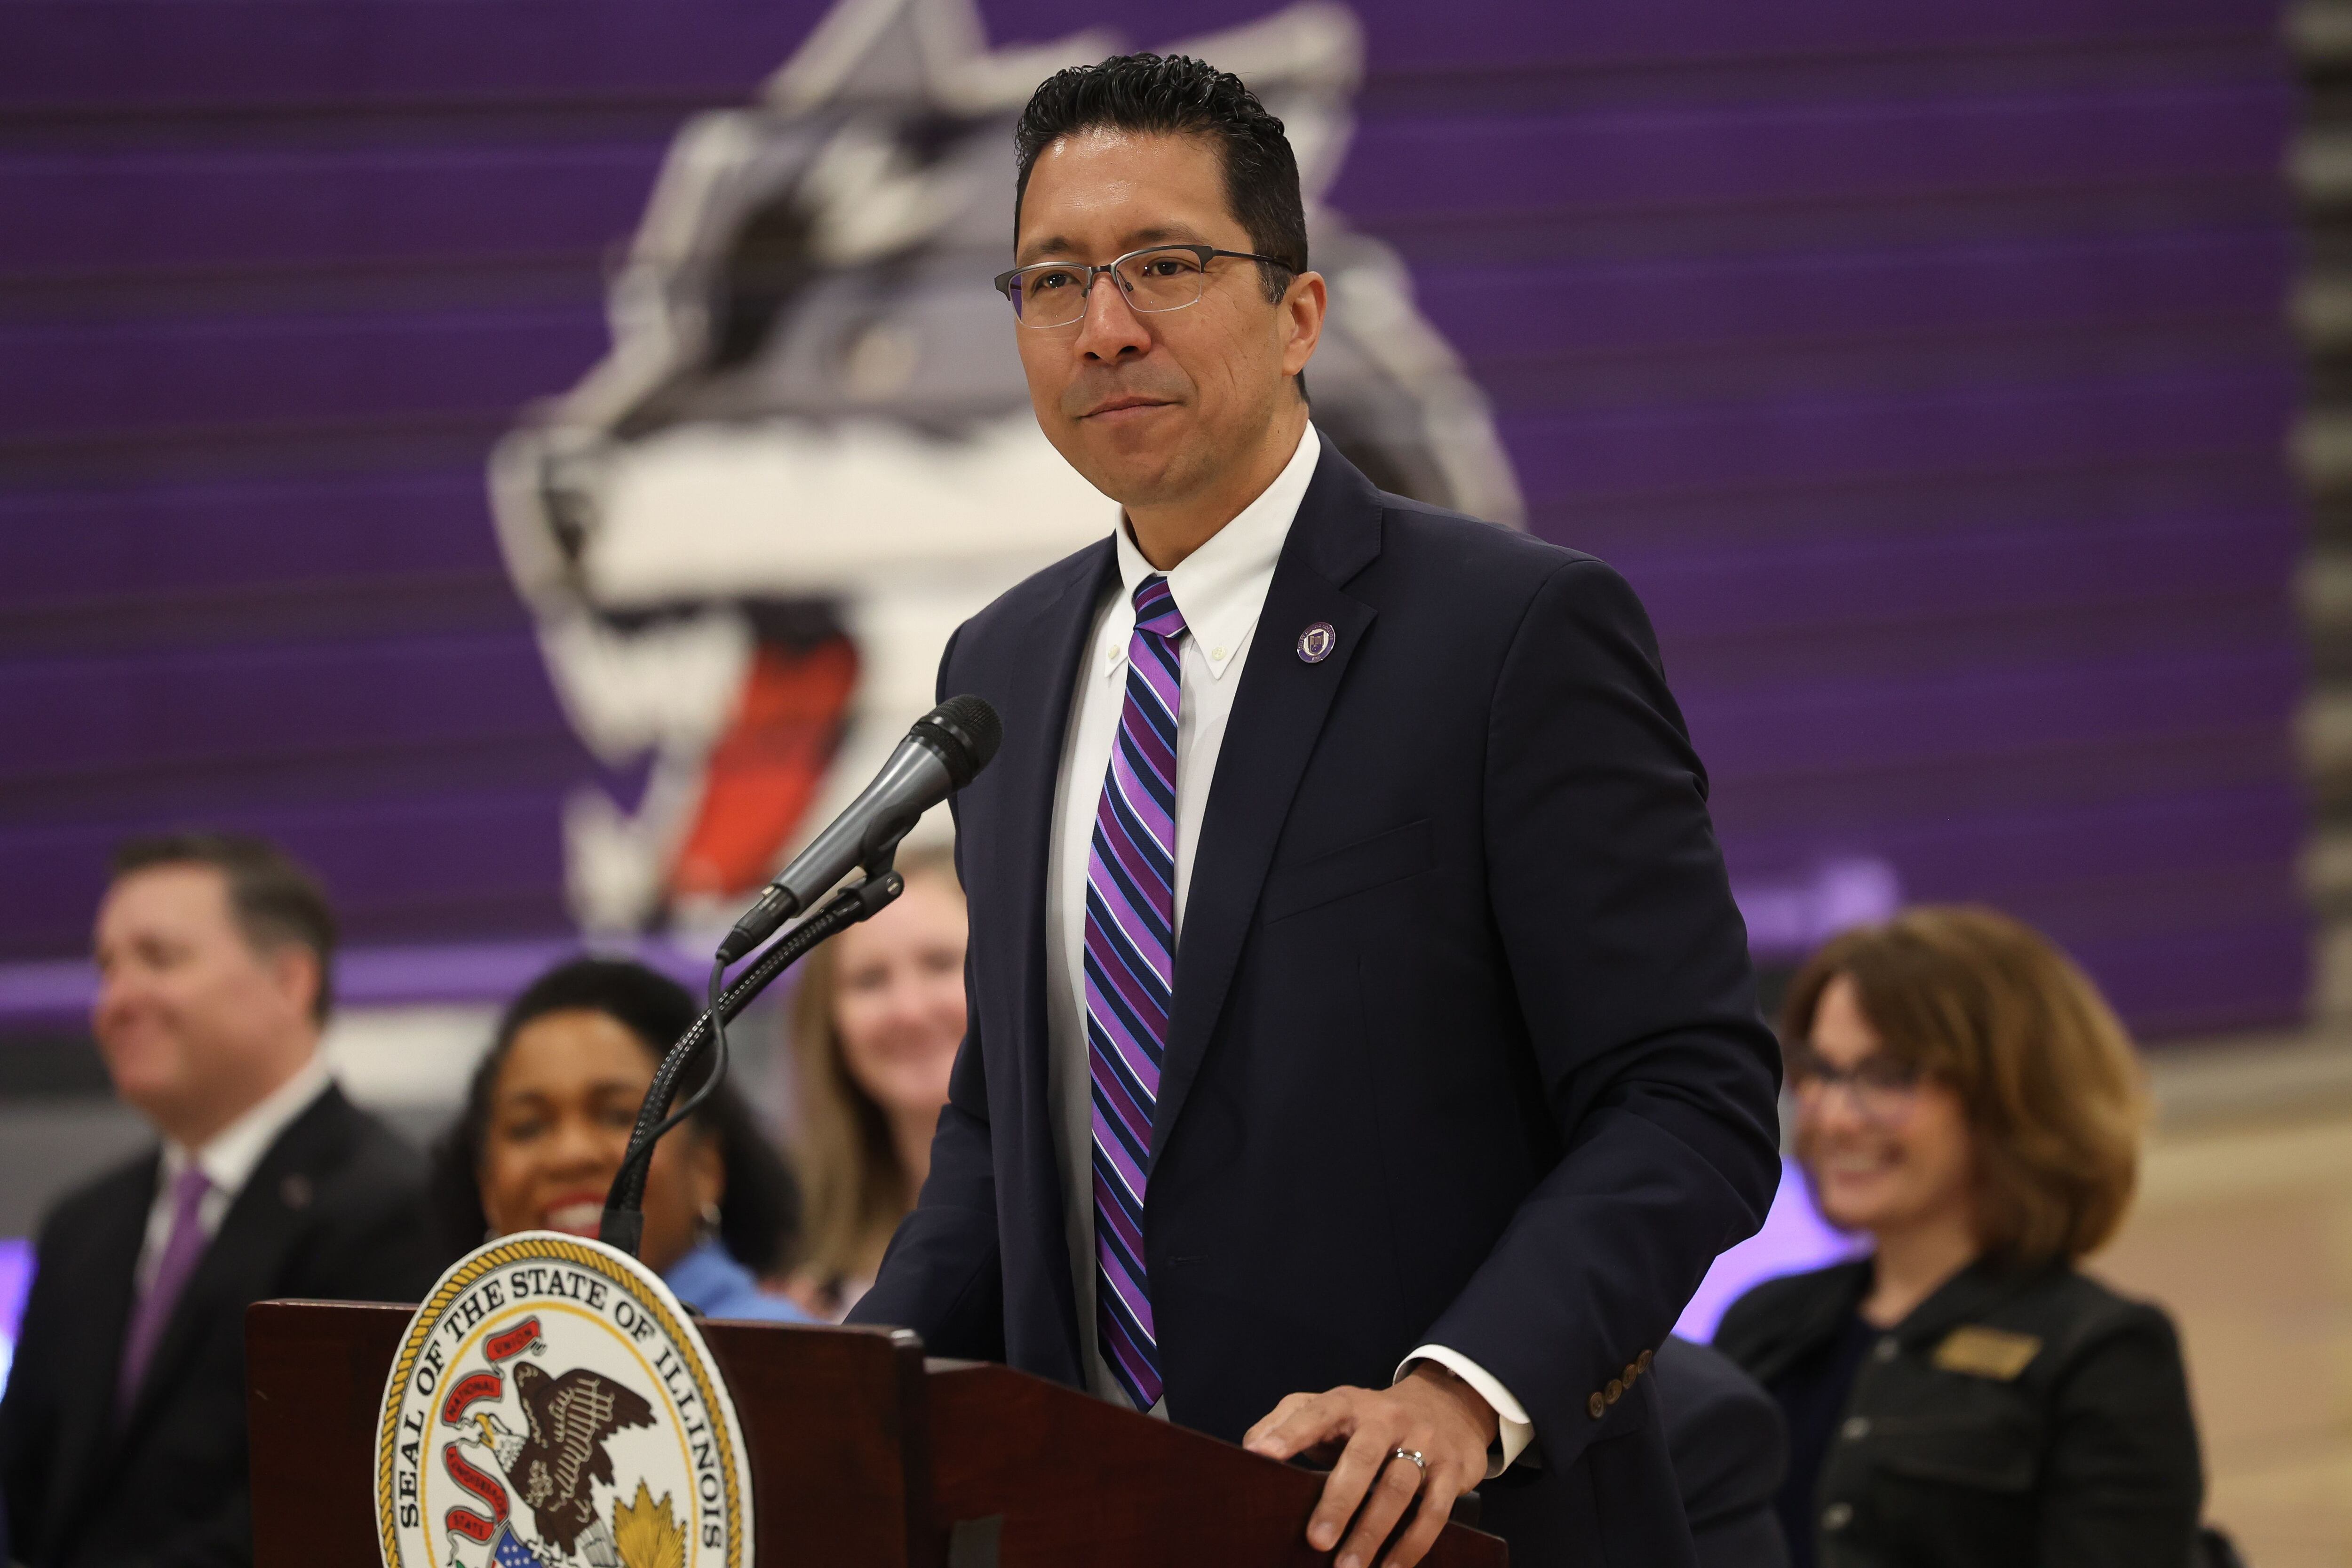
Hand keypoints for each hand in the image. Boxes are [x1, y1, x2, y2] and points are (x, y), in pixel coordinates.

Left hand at [1242, 1364, 1498, 1567]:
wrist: (1449, 1404)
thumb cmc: (1372, 1418)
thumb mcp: (1332, 1408)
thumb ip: (1290, 1420)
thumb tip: (1252, 1446)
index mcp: (1350, 1403)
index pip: (1316, 1413)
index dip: (1289, 1433)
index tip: (1261, 1455)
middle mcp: (1388, 1418)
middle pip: (1362, 1457)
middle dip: (1338, 1502)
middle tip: (1316, 1540)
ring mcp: (1424, 1442)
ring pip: (1398, 1488)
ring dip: (1373, 1532)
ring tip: (1349, 1567)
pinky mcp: (1452, 1468)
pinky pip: (1434, 1510)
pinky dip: (1413, 1544)